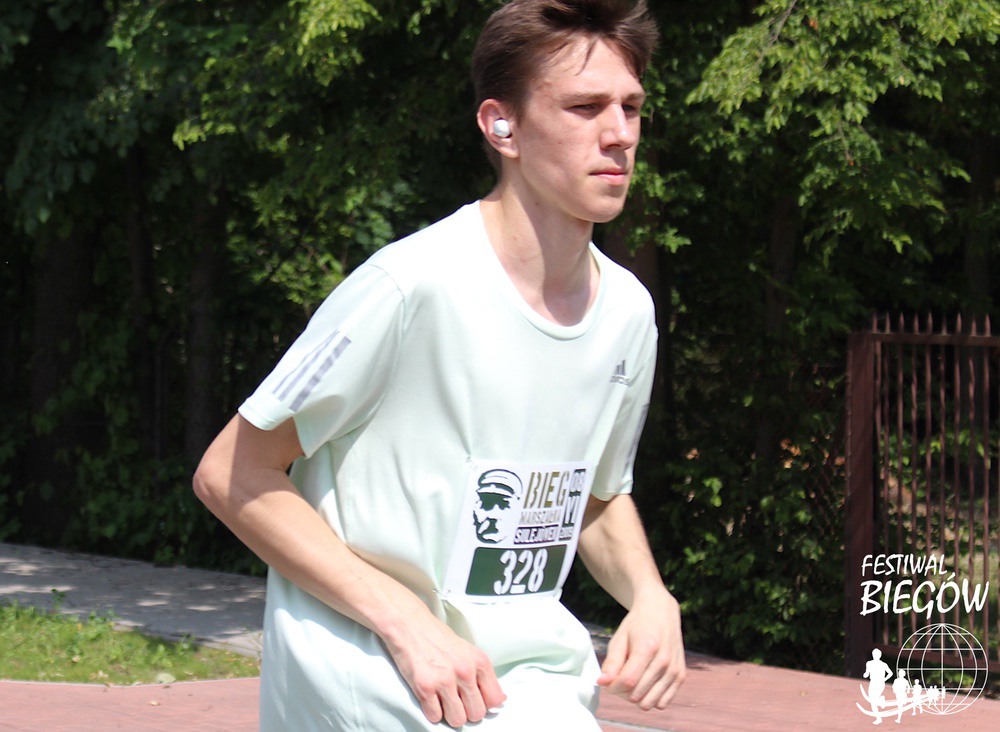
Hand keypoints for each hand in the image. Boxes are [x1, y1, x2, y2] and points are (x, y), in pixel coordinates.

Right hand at [381, 610, 506, 727]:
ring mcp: (445, 680)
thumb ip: (483, 674)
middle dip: (467, 711)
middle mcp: (465, 671)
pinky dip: (432, 712)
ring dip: (450, 715)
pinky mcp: (425, 687)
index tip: (475, 701)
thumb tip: (498, 699)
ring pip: (458, 719)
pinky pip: (435, 716)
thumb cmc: (437, 637)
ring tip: (443, 701)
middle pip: (477, 713)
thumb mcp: (468, 651)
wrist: (410, 624)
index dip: (484, 703)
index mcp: (479, 661)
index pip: (494, 699)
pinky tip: (430, 699)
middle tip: (457, 702)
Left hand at [597, 588, 684, 709]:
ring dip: (635, 697)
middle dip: (622, 692)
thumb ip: (611, 663)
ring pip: (648, 702)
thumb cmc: (637, 625)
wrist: (661, 611)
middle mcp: (664, 660)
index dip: (613, 686)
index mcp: (647, 648)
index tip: (608, 679)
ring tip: (632, 681)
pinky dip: (650, 698)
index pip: (627, 681)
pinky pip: (662, 704)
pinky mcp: (680, 676)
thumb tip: (602, 683)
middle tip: (619, 677)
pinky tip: (645, 684)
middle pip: (636, 695)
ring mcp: (674, 670)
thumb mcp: (619, 639)